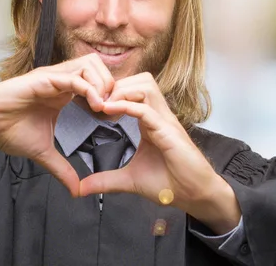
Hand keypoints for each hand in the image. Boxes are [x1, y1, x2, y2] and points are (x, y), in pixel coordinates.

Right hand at [0, 53, 112, 195]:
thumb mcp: (44, 153)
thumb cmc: (9, 131)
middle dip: (112, 86)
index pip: (97, 81)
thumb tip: (76, 190)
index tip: (115, 117)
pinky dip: (89, 88)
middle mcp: (61, 80)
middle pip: (99, 66)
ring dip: (102, 84)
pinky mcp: (43, 79)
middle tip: (114, 110)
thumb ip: (63, 168)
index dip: (110, 95)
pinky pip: (73, 76)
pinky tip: (95, 105)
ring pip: (89, 64)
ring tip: (104, 108)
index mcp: (64, 92)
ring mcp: (53, 77)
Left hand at [78, 72, 240, 233]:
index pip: (133, 91)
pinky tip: (109, 111)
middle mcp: (159, 115)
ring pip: (146, 85)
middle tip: (97, 103)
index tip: (92, 105)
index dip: (112, 93)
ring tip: (104, 107)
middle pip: (140, 80)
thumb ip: (106, 180)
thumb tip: (81, 188)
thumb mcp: (130, 180)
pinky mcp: (168, 131)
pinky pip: (147, 109)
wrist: (195, 196)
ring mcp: (165, 121)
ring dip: (122, 91)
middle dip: (116, 86)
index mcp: (150, 121)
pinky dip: (127, 106)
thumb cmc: (170, 184)